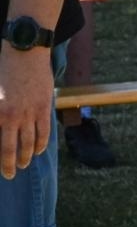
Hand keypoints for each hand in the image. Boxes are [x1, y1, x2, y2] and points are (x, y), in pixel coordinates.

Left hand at [0, 49, 54, 179]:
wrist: (23, 52)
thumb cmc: (2, 68)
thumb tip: (0, 124)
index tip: (0, 166)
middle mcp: (11, 117)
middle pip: (10, 149)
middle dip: (9, 165)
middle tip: (10, 174)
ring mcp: (29, 114)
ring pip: (29, 144)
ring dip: (26, 157)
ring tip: (23, 164)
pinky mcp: (43, 108)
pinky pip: (44, 132)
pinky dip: (40, 145)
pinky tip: (37, 151)